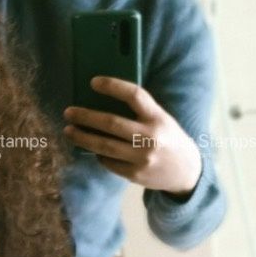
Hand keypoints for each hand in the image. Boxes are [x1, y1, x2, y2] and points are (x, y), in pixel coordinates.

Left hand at [63, 76, 201, 197]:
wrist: (186, 172)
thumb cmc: (168, 139)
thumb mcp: (161, 120)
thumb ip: (139, 112)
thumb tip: (100, 103)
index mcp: (158, 118)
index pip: (134, 95)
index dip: (113, 86)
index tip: (93, 82)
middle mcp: (151, 137)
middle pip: (111, 123)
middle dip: (85, 117)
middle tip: (68, 112)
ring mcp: (142, 158)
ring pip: (104, 146)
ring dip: (82, 137)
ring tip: (68, 131)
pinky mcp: (135, 174)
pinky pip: (108, 162)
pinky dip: (98, 154)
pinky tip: (91, 148)